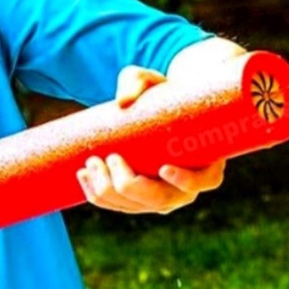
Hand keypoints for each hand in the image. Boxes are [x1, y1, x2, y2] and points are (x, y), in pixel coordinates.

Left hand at [75, 66, 226, 214]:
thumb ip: (139, 81)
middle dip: (130, 186)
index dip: (185, 181)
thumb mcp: (154, 81)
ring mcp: (161, 197)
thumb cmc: (163, 95)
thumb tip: (123, 102)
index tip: (164, 167)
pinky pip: (119, 205)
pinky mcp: (139, 199)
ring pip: (134, 207)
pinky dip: (99, 196)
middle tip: (111, 157)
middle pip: (160, 200)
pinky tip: (83, 178)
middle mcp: (186, 188)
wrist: (156, 111)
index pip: (203, 181)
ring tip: (90, 163)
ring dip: (108, 192)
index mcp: (206, 162)